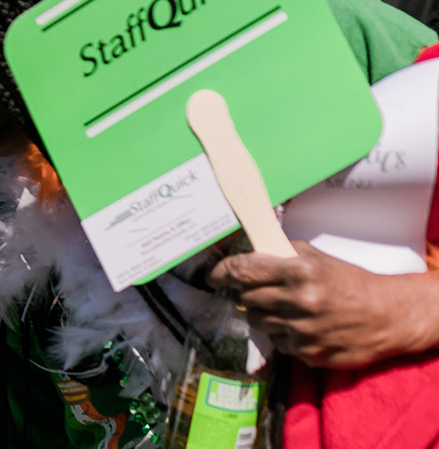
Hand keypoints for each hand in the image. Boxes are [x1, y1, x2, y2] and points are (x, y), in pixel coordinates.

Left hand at [209, 241, 438, 368]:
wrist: (388, 316)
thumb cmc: (351, 283)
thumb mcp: (318, 259)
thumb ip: (282, 253)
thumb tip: (248, 248)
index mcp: (300, 272)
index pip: (243, 271)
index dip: (221, 273)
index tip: (214, 277)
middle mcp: (299, 301)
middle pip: (247, 298)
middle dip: (249, 293)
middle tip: (263, 291)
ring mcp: (303, 330)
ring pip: (258, 322)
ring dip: (265, 315)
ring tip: (287, 309)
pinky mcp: (309, 353)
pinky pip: (278, 342)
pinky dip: (284, 334)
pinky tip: (303, 326)